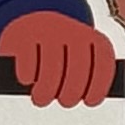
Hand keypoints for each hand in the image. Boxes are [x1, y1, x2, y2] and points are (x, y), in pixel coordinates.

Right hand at [0, 9, 120, 106]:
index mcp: (88, 36)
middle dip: (72, 91)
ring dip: (46, 90)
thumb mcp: (73, 57)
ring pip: (51, 67)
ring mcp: (46, 30)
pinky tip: (27, 81)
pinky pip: (28, 58)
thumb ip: (84, 75)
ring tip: (41, 99)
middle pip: (78, 68)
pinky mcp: (22, 33)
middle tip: (65, 102)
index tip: (91, 101)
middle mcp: (69, 30)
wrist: (27, 23)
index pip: (102, 59)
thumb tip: (88, 98)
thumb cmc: (55, 51)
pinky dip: (28, 73)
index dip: (100, 84)